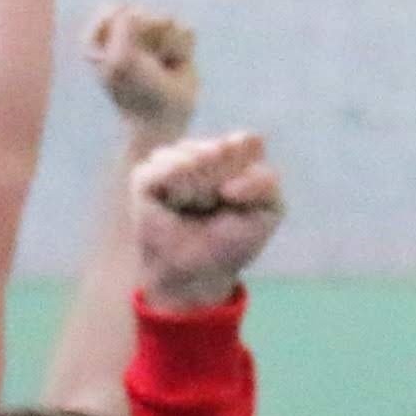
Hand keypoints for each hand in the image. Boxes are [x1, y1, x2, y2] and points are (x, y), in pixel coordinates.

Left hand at [88, 6, 197, 143]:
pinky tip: (176, 68)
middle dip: (147, 39)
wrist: (163, 121)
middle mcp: (127, 35)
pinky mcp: (178, 46)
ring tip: (162, 68)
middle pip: (143, 12)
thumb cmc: (137, 93)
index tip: (122, 53)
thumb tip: (152, 12)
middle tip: (146, 66)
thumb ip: (127, 22)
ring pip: (167, 19)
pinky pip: (186, 30)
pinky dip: (183, 50)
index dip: (123, 31)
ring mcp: (154, 39)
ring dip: (166, 46)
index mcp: (102, 37)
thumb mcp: (122, 58)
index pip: (115, 9)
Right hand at [134, 130, 284, 311]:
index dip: (247, 177)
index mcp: (234, 152)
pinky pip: (168, 169)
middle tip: (216, 210)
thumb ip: (265, 182)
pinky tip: (175, 206)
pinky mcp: (146, 174)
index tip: (241, 202)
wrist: (198, 272)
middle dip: (223, 187)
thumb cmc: (234, 240)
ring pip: (195, 158)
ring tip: (195, 211)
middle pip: (221, 150)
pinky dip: (178, 193)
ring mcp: (173, 159)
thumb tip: (226, 179)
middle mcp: (202, 149)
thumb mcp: (268, 210)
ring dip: (201, 193)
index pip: (247, 142)